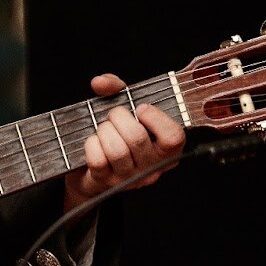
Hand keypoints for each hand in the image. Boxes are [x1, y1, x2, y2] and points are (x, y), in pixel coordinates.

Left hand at [63, 73, 185, 211]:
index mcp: (166, 150)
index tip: (141, 108)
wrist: (92, 169)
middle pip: (137, 138)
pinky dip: (91, 145)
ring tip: (103, 128)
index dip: (156, 119)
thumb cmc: (116, 134)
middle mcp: (152, 167)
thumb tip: (101, 82)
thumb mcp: (124, 108)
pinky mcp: (107, 183)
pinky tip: (94, 142)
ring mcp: (130, 178)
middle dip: (118, 118)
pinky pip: (98, 160)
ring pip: (117, 150)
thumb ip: (116, 89)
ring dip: (104, 131)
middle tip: (114, 115)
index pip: (173, 137)